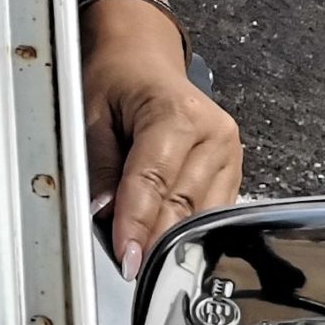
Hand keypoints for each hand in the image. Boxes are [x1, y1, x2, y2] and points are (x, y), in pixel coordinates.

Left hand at [81, 0, 242, 282]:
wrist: (141, 58)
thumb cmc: (116, 78)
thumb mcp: (90, 113)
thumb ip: (99, 165)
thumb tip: (103, 214)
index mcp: (177, 113)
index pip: (154, 180)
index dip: (137, 222)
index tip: (125, 254)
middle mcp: (213, 134)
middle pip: (183, 203)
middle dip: (154, 239)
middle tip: (130, 266)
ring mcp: (229, 153)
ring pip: (203, 213)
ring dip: (173, 241)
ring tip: (145, 261)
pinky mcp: (233, 168)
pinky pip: (212, 209)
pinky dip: (189, 229)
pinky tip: (168, 245)